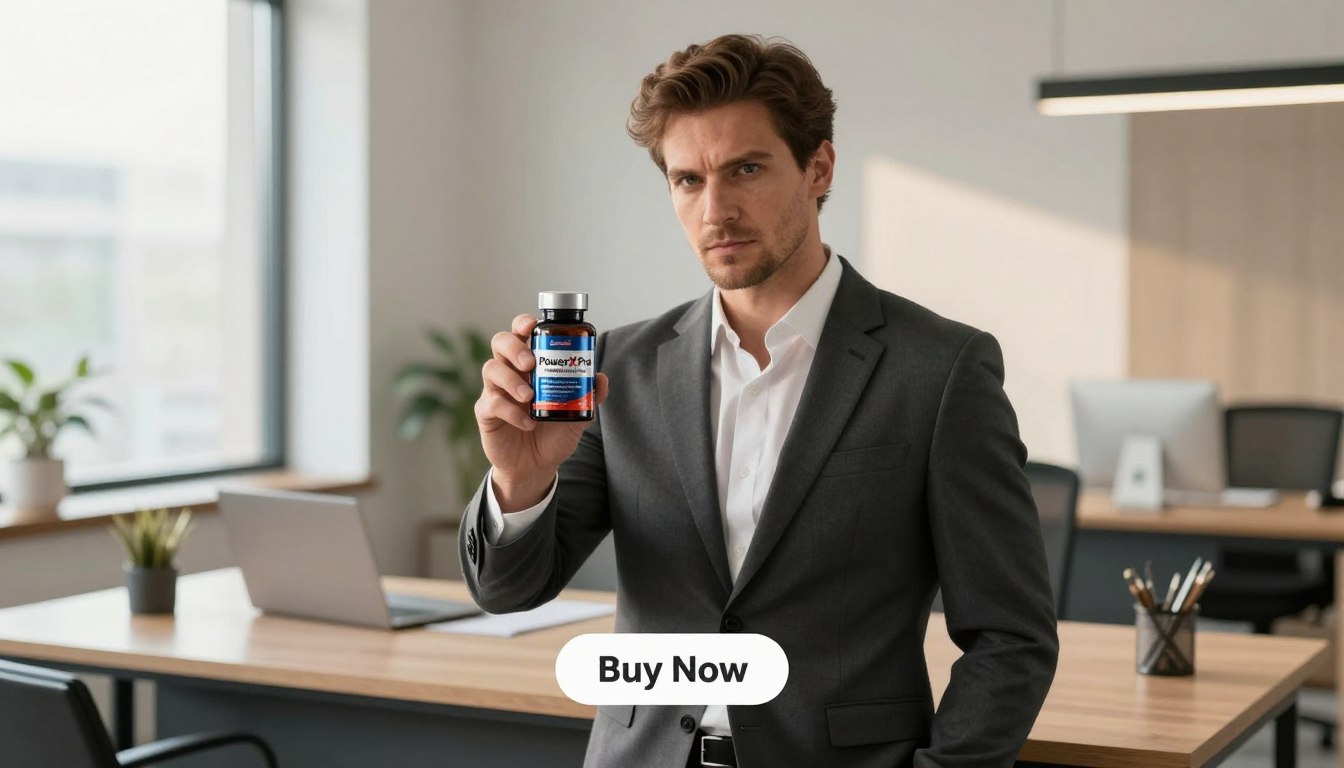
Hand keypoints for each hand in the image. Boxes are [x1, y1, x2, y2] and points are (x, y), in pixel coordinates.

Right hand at [476, 313, 608, 510]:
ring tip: (530, 396)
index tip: (533, 325)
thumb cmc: (552, 435)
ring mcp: (495, 391)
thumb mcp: (577, 416)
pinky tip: (527, 422)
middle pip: (500, 342)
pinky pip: (492, 403)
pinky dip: (511, 411)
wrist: (536, 467)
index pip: (520, 334)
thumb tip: (601, 379)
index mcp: (529, 365)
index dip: (523, 323)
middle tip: (531, 363)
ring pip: (491, 368)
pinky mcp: (486, 413)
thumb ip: (589, 398)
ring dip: (511, 379)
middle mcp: (510, 372)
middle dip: (514, 347)